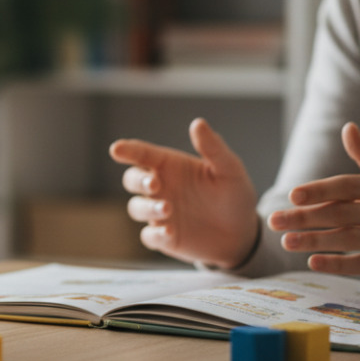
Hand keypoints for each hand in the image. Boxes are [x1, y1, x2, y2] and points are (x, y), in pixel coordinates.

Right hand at [109, 118, 259, 268]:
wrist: (243, 234)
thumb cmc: (234, 195)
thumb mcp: (230, 169)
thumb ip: (213, 148)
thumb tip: (198, 123)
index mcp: (171, 166)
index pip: (143, 154)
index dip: (128, 150)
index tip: (116, 149)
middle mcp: (160, 188)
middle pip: (132, 179)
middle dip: (137, 180)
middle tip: (154, 184)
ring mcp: (160, 213)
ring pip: (137, 208)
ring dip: (148, 208)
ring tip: (168, 209)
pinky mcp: (164, 238)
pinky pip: (149, 236)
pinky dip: (155, 234)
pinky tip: (169, 232)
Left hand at [269, 122, 359, 286]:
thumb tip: (347, 127)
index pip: (347, 186)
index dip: (319, 190)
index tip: (291, 195)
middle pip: (341, 213)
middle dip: (304, 217)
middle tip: (274, 220)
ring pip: (349, 238)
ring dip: (314, 240)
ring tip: (285, 241)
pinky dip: (338, 264)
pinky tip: (312, 262)